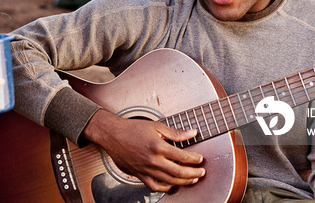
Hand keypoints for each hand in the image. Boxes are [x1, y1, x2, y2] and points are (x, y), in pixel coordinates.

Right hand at [83, 109, 204, 192]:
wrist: (113, 134)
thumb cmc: (132, 128)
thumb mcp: (156, 126)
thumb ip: (175, 132)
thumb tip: (192, 133)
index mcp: (157, 146)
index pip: (182, 156)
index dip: (194, 159)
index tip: (200, 159)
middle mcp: (152, 160)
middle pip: (178, 172)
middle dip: (193, 173)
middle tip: (201, 172)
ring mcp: (145, 169)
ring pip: (169, 181)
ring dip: (183, 182)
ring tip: (192, 179)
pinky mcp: (139, 174)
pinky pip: (154, 186)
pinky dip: (165, 188)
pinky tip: (172, 184)